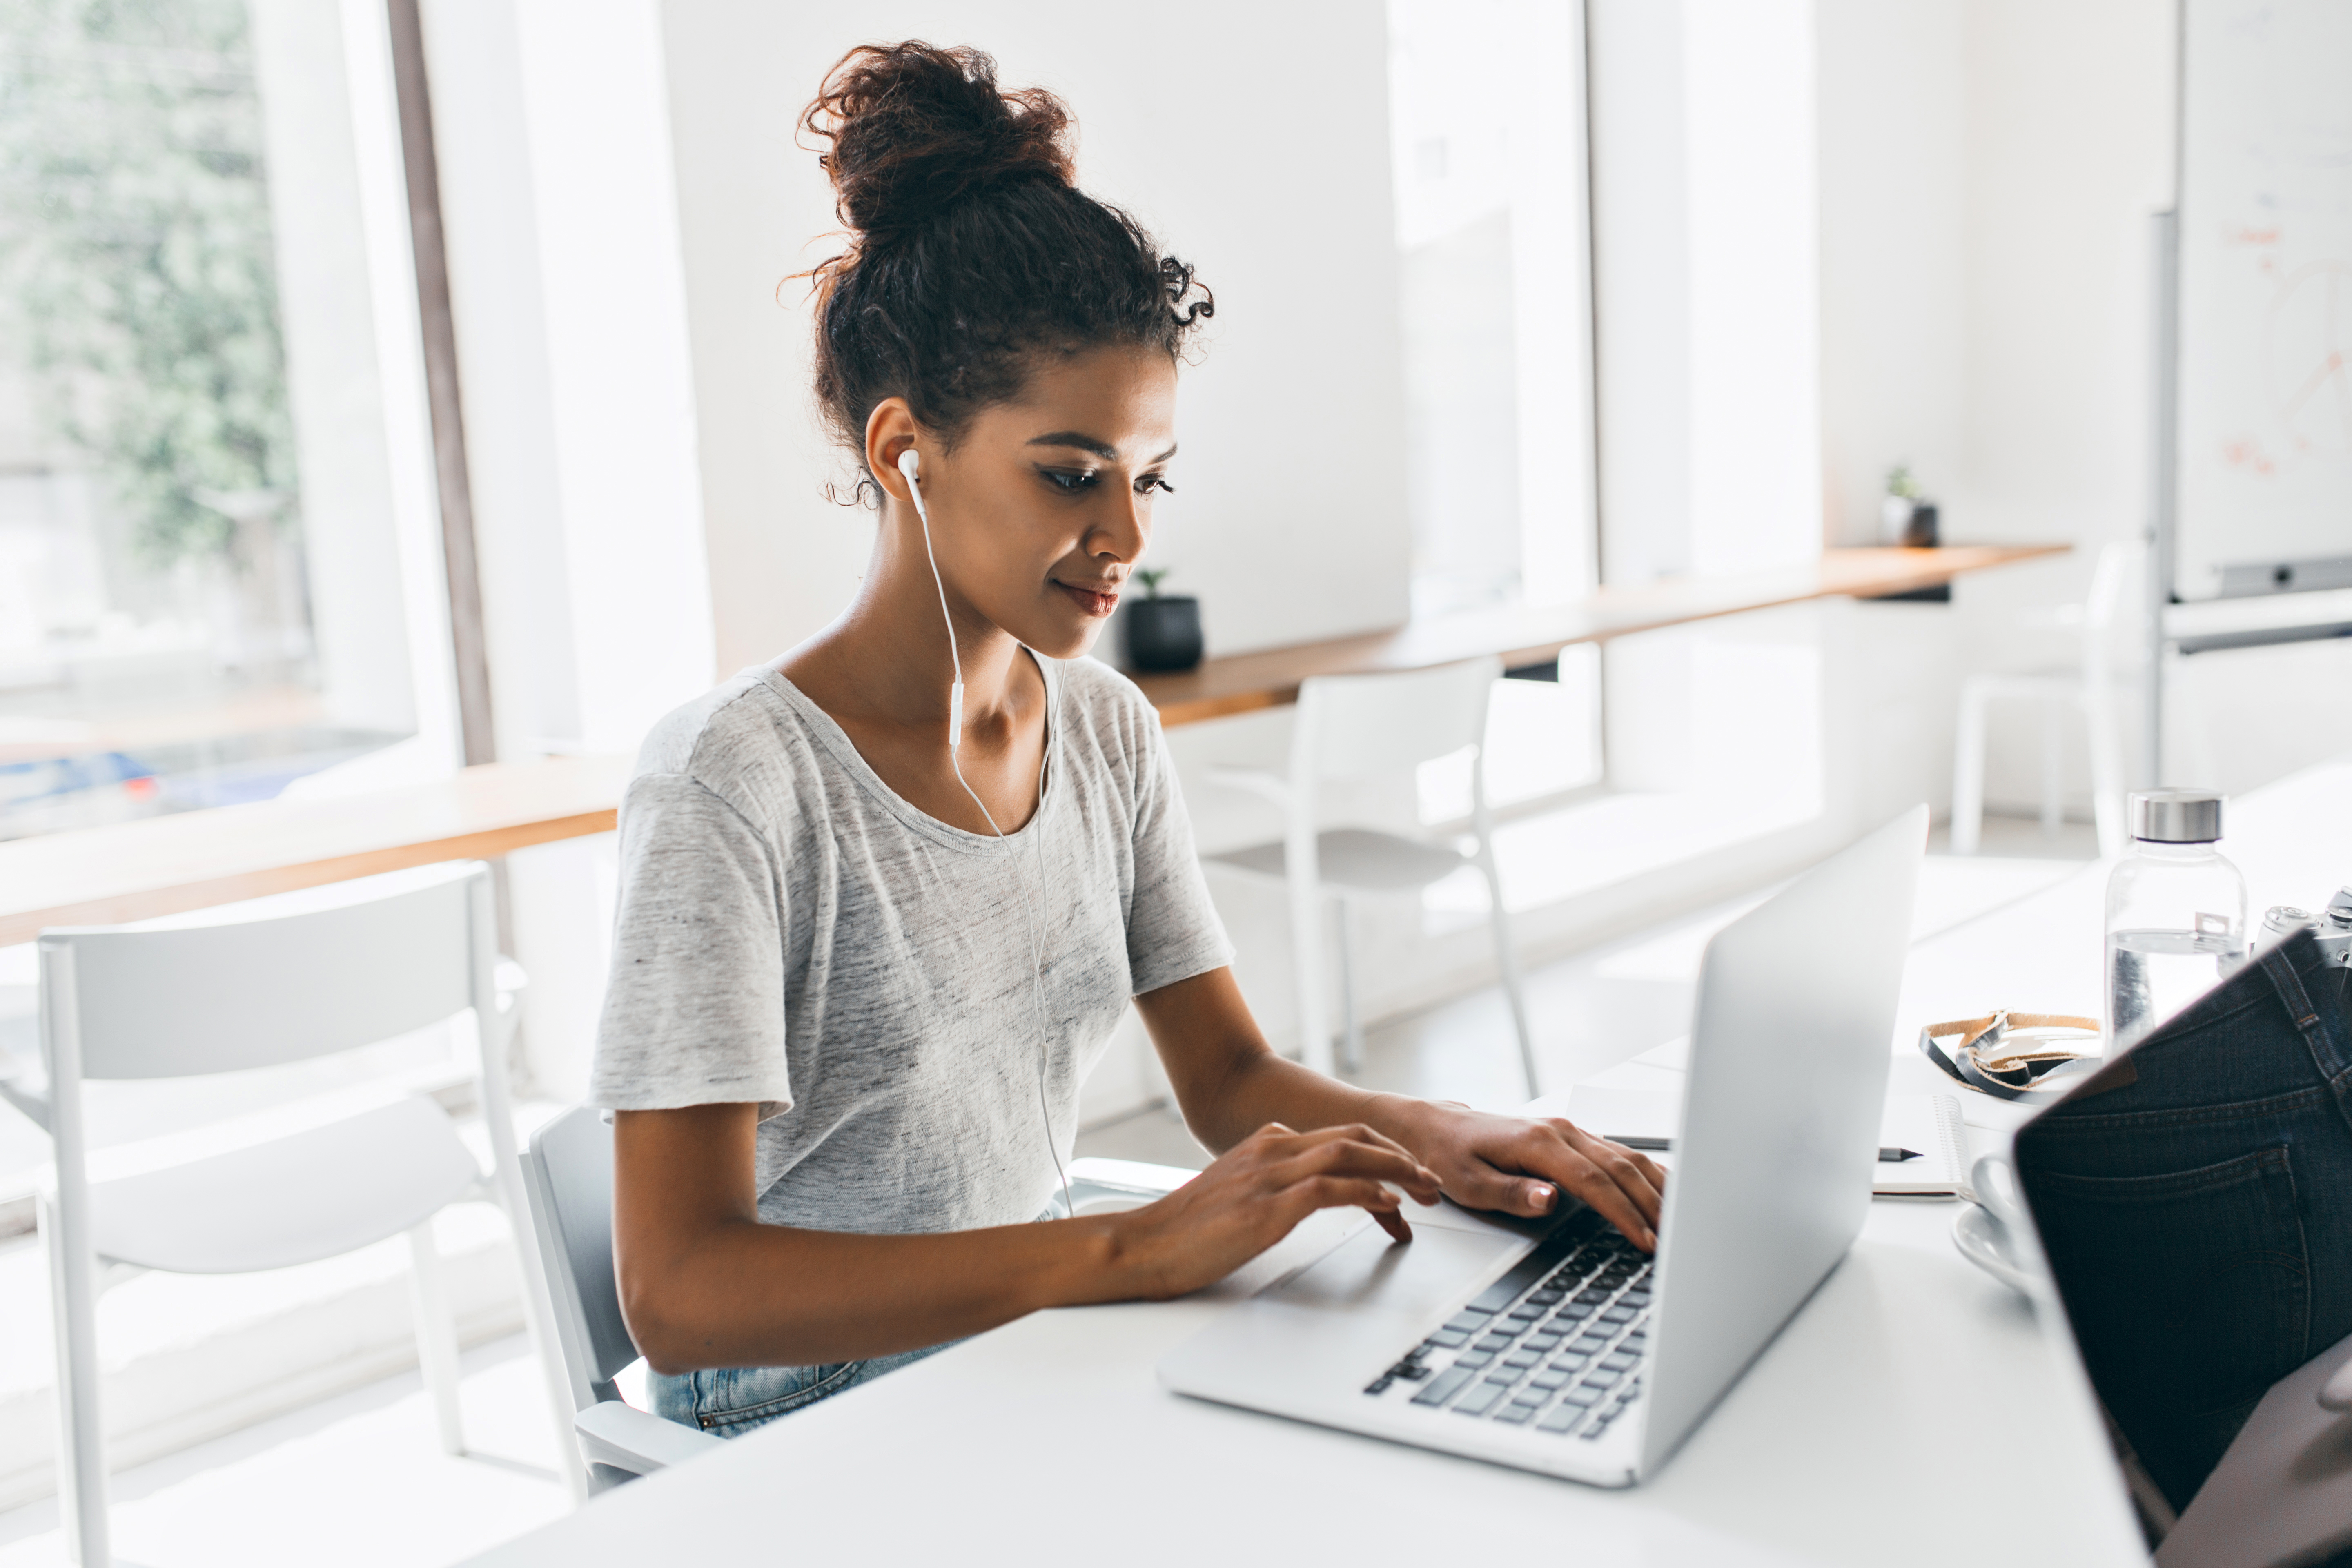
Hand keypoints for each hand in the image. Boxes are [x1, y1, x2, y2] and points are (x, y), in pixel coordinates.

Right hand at [1098, 1123, 1442, 1299]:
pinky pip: (1330, 1189)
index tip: (1408, 1172)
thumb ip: (1272, 1182)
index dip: (1382, 1151)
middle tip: (1432, 1181)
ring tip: (1426, 1191)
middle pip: (1354, 1136)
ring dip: (1396, 1170)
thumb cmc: (1187, 1230)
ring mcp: (1269, 1176)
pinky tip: (1390, 1205)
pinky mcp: (1267, 1207)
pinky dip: (1367, 1192)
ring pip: (1349, 1155)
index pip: (1339, 1136)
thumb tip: (1311, 1192)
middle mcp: (1271, 1149)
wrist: (1142, 1246)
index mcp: (1265, 1142)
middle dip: (1401, 1155)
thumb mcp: (1237, 1192)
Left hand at [1397, 1103, 1666, 1250]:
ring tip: (1681, 1222)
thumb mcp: (1469, 1184)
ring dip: (1655, 1188)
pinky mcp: (1572, 1137)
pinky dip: (1646, 1172)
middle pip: (1621, 1167)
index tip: (1646, 1240)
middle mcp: (1561, 1131)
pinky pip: (1619, 1153)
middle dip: (1651, 1205)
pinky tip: (1664, 1190)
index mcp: (1538, 1142)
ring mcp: (1570, 1131)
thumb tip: (1551, 1199)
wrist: (1436, 1128)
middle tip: (1676, 1241)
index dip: (1624, 1212)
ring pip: (1626, 1157)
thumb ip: (1512, 1193)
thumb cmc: (1449, 1156)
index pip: (1594, 1181)